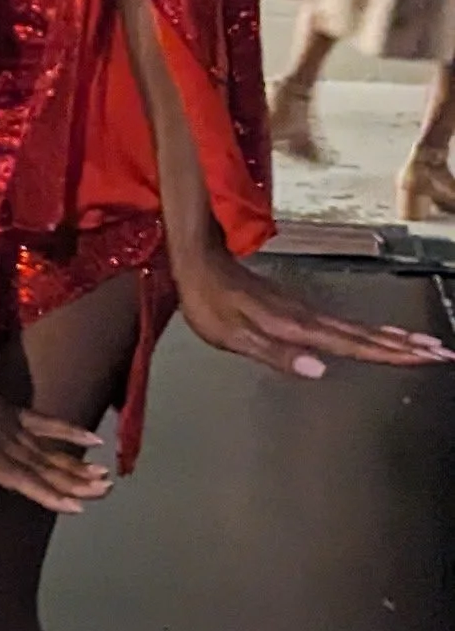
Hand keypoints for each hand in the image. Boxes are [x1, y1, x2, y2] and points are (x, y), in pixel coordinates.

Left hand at [0, 366, 112, 514]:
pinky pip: (44, 422)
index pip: (21, 480)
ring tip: (105, 476)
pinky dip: (68, 431)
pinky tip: (90, 438)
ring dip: (77, 464)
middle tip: (106, 492)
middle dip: (75, 482)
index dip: (49, 494)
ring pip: (48, 449)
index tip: (79, 507)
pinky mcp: (7, 407)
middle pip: (43, 467)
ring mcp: (6, 423)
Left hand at [174, 248, 452, 379]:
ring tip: (425, 345)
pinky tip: (379, 336)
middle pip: (365, 335)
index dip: (390, 354)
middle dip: (405, 346)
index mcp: (296, 327)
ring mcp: (305, 311)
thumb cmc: (209, 301)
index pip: (352, 345)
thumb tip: (320, 370)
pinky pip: (344, 323)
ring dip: (394, 338)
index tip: (425, 358)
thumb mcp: (233, 335)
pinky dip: (369, 330)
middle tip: (442, 353)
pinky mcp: (298, 309)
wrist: (199, 260)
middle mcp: (308, 318)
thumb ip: (277, 355)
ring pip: (359, 328)